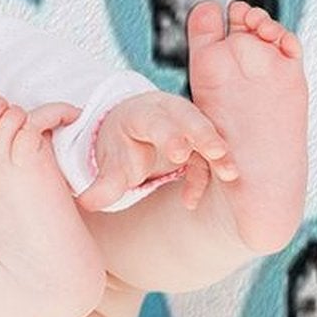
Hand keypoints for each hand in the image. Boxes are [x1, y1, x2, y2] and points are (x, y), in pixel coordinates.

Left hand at [79, 91, 236, 212]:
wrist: (130, 131)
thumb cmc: (121, 145)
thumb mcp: (110, 162)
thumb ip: (103, 184)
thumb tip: (86, 203)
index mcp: (142, 114)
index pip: (156, 121)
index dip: (169, 135)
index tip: (179, 153)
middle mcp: (169, 113)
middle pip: (190, 119)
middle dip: (204, 135)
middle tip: (217, 153)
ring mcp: (187, 124)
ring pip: (207, 134)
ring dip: (219, 154)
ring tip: (230, 174)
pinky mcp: (200, 140)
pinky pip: (207, 157)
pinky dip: (205, 177)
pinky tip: (189, 201)